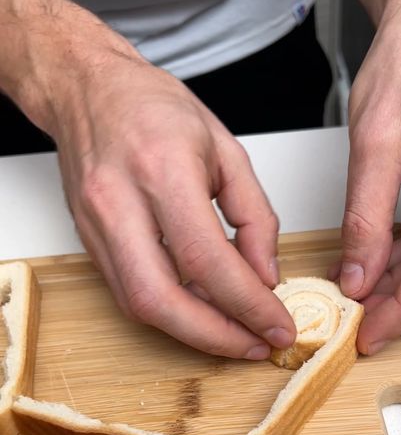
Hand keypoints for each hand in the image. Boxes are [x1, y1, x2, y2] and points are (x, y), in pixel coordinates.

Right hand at [46, 43, 295, 359]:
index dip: (247, 304)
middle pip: (161, 299)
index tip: (278, 325)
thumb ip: (254, 216)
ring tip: (234, 333)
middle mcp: (119, 202)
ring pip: (140, 305)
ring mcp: (96, 226)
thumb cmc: (153, 108)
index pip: (207, 258)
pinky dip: (170, 312)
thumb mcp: (226, 149)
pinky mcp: (87, 242)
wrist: (87, 90)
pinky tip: (201, 309)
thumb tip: (266, 276)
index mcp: (162, 169)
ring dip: (192, 332)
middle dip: (214, 336)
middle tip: (255, 344)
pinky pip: (128, 294)